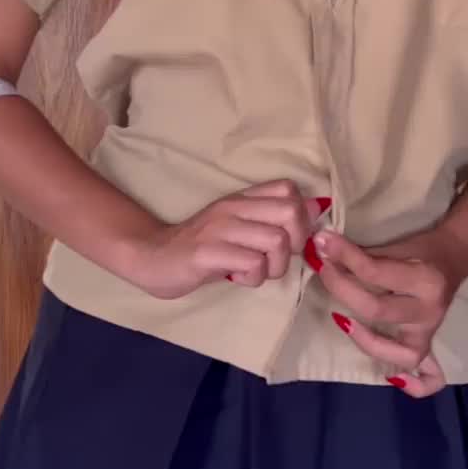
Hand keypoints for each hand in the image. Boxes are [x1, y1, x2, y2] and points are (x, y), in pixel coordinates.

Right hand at [127, 179, 327, 299]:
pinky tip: (238, 278)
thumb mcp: (237, 228)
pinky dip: (253, 278)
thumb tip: (315, 211)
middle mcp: (233, 208)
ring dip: (275, 267)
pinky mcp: (207, 252)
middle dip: (295, 244)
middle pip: (291, 213)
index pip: (288, 190)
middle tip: (276, 261)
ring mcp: (220, 229)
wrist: (152, 256)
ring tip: (256, 273)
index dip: (301, 217)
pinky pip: (252, 263)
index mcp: (242, 200)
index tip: (289, 240)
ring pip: (276, 241)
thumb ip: (269, 219)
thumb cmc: (200, 247)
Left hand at [315, 227, 467, 397]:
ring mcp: (431, 332)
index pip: (374, 271)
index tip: (323, 244)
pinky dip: (412, 384)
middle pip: (375, 309)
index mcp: (425, 279)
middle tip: (324, 270)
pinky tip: (390, 375)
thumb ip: (364, 255)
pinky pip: (428, 379)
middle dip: (341, 288)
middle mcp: (429, 310)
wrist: (455, 256)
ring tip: (341, 319)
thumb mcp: (397, 245)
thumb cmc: (422, 249)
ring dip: (364, 339)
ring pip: (398, 352)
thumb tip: (323, 251)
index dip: (343, 257)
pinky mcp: (429, 345)